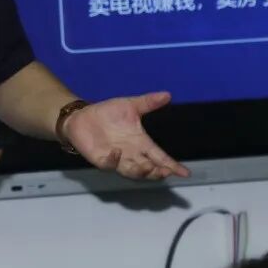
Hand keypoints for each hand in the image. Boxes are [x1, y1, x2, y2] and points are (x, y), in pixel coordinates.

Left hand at [63, 92, 189, 180]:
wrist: (82, 116)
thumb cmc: (108, 113)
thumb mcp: (130, 105)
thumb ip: (148, 102)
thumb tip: (167, 94)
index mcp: (140, 143)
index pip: (160, 156)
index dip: (172, 165)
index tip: (185, 172)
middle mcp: (131, 154)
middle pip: (148, 169)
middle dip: (157, 172)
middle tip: (165, 171)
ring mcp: (117, 159)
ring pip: (132, 171)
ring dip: (140, 171)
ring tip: (148, 167)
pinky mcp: (101, 159)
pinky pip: (109, 164)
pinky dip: (114, 161)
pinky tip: (117, 153)